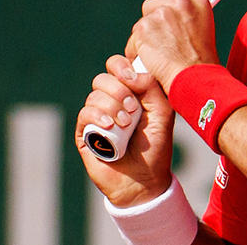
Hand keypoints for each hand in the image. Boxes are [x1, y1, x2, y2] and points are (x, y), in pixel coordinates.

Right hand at [75, 55, 174, 206]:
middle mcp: (111, 101)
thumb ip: (152, 87)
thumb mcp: (162, 113)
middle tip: (133, 109)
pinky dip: (97, 116)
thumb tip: (131, 73)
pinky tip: (109, 126)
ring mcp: (97, 116)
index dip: (121, 66)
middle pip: (103, 78)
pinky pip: (84, 113)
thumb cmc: (155, 146)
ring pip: (94, 96)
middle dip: (119, 90)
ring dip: (112, 107)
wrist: (143, 179)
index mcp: (130, 92)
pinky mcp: (84, 133)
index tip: (131, 78)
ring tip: (125, 124)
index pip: (117, 66)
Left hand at [127, 0, 221, 88]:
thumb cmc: (200, 63)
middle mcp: (181, 2)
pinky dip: (139, 51)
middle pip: (153, 2)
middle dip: (154, 19)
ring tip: (162, 53)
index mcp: (198, 0)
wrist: (194, 80)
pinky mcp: (145, 29)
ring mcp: (162, 14)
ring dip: (147, 37)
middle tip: (166, 39)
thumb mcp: (203, 28)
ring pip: (143, 21)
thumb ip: (188, 13)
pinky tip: (153, 60)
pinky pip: (134, 38)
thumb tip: (174, 6)